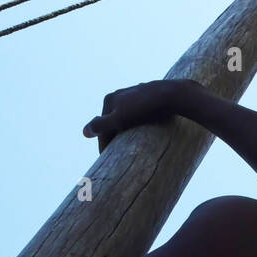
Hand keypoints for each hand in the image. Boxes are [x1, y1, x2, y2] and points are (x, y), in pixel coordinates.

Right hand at [83, 79, 201, 152]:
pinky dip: (137, 126)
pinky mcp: (148, 98)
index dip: (103, 145)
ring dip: (125, 133)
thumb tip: (84, 132)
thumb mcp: (121, 119)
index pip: (102, 128)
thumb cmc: (146, 108)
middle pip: (113, 123)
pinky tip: (144, 134)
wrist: (172, 95)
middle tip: (118, 158)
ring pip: (125, 119)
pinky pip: (138, 116)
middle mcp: (119, 95)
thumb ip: (102, 125)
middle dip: (114, 139)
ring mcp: (134, 96)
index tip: (106, 162)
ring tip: (130, 149)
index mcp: (109, 99)